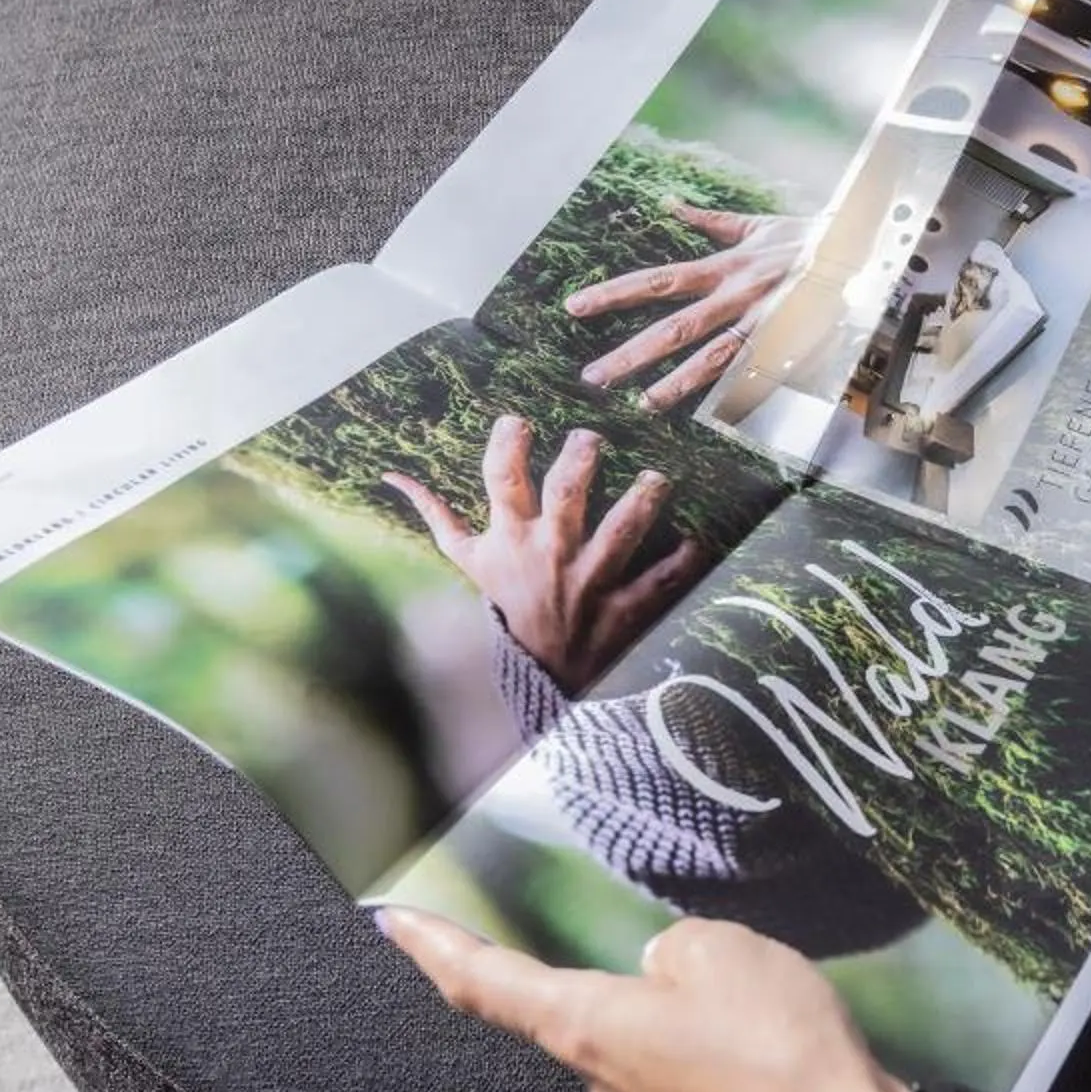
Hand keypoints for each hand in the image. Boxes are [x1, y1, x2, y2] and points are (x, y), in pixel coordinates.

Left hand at [377, 909, 907, 1091]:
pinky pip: (684, 1068)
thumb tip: (661, 972)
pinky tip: (763, 1027)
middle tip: (646, 937)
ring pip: (638, 1037)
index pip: (485, 984)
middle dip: (604, 970)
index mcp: (587, 1027)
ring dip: (673, 1007)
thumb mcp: (721, 951)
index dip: (434, 948)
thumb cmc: (776, 1048)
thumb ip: (672, 948)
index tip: (391, 920)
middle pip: (568, 1010)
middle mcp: (600, 1080)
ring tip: (749, 985)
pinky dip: (710, 1040)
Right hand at [385, 416, 705, 692]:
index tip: (517, 418)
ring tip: (657, 477)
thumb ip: (436, 514)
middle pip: (566, 495)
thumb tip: (393, 475)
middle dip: (581, 459)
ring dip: (642, 501)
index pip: (500, 479)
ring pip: (620, 533)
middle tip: (592, 437)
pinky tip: (697, 537)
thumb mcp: (467, 560)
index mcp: (511, 537)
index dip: (506, 444)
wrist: (539, 673)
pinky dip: (684, 560)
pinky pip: (661, 581)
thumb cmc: (508, 603)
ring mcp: (590, 581)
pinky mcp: (625, 608)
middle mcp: (551, 554)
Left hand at [567, 201, 811, 411]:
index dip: (614, 294)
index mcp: (724, 267)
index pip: (658, 281)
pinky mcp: (787, 348)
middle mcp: (736, 298)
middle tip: (593, 375)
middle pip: (673, 329)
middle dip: (631, 354)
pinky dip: (731, 396)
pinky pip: (755, 377)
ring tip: (640, 404)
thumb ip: (709, 221)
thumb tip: (670, 204)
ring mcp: (761, 327)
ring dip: (674, 384)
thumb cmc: (807, 238)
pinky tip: (708, 415)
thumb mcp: (755, 224)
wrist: (860, 251)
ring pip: (710, 360)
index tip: (576, 306)